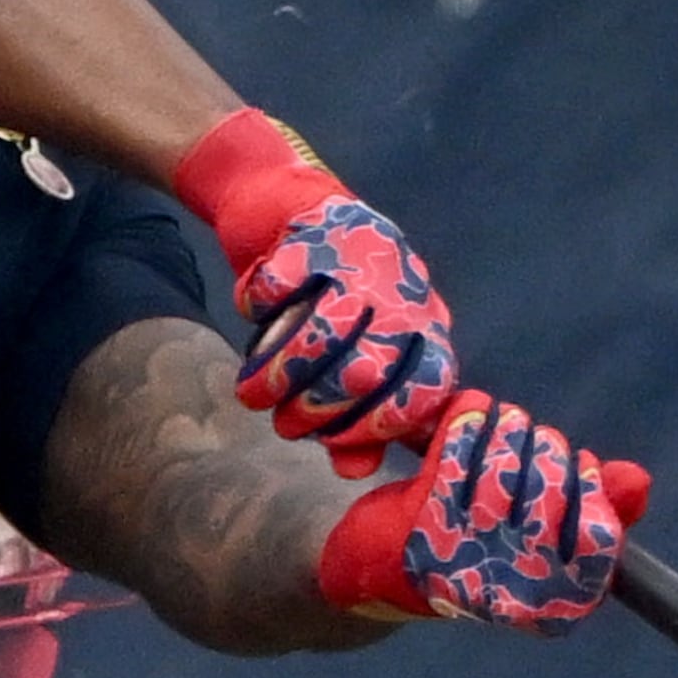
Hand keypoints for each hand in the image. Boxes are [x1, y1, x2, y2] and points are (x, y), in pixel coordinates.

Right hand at [172, 109, 458, 474]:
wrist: (283, 205)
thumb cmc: (323, 299)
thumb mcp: (347, 359)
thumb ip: (358, 419)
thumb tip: (355, 472)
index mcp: (424, 325)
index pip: (426, 388)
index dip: (381, 425)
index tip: (336, 444)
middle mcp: (402, 289)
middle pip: (368, 368)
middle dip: (317, 408)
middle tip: (283, 425)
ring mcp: (361, 257)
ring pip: (321, 332)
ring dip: (279, 372)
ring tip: (251, 394)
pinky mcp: (312, 230)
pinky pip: (280, 285)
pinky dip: (257, 305)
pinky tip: (252, 310)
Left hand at [315, 391, 649, 630]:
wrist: (380, 570)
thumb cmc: (479, 549)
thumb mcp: (548, 535)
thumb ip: (598, 510)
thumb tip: (637, 481)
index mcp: (556, 605)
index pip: (599, 535)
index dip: (587, 486)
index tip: (573, 466)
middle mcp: (511, 591)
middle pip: (552, 484)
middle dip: (541, 448)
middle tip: (525, 441)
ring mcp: (466, 558)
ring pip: (507, 458)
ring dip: (505, 428)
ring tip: (496, 429)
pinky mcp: (421, 521)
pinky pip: (462, 444)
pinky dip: (467, 419)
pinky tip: (464, 418)